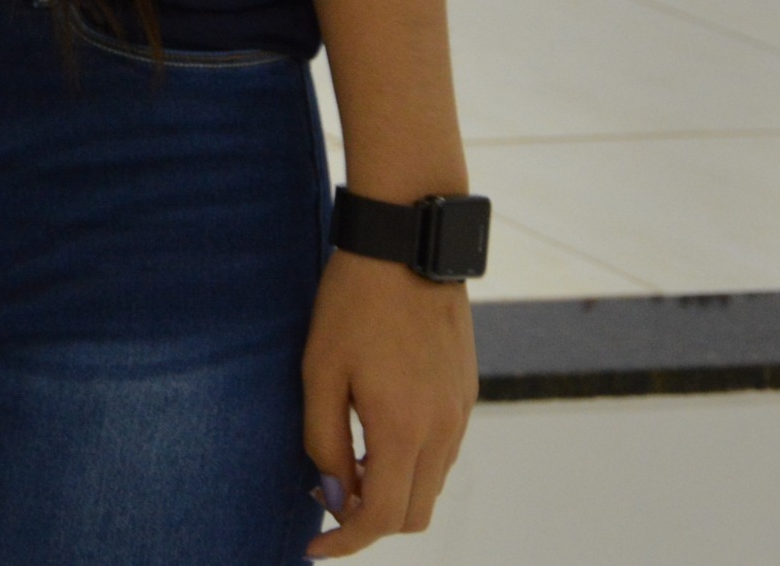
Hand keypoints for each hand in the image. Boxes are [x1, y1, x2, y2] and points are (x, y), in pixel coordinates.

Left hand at [302, 249, 475, 553]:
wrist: (406, 244)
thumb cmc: (351, 303)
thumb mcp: (320, 372)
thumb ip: (325, 442)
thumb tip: (336, 497)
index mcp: (404, 429)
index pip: (383, 519)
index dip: (347, 542)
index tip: (314, 550)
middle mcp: (444, 431)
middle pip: (414, 514)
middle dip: (370, 523)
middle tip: (324, 497)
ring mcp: (461, 413)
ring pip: (432, 486)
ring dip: (392, 493)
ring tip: (346, 466)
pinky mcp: (466, 394)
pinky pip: (442, 453)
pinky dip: (411, 464)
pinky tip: (375, 436)